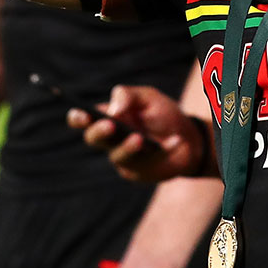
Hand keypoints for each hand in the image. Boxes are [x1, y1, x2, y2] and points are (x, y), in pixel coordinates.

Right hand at [67, 85, 207, 182]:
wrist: (188, 136)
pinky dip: (165, 150)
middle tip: (110, 125)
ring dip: (128, 147)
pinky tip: (176, 141)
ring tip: (139, 138)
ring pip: (119, 155)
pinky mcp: (141, 171)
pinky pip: (148, 162)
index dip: (78, 117)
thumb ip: (128, 96)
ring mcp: (124, 158)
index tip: (81, 114)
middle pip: (94, 139)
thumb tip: (113, 111)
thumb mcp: (147, 97)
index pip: (83, 119)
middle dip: (99, 132)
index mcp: (108, 118)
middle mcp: (111, 140)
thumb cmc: (161, 114)